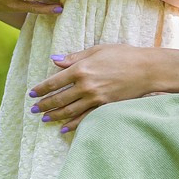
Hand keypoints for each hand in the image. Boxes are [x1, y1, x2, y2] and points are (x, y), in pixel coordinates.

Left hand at [28, 43, 160, 130]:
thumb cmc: (123, 55)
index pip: (54, 82)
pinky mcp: (105, 107)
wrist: (146, 69)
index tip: (32, 93)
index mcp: (81, 69)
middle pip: (59, 98)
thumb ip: (75, 57)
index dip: (42, 89)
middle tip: (34, 109)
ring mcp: (95, 98)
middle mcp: (85, 86)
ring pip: (69, 110)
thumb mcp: (97, 50)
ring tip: (45, 119)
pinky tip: (64, 128)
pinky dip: (73, 124)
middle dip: (44, 104)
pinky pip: (85, 118)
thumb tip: (55, 60)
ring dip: (55, 115)